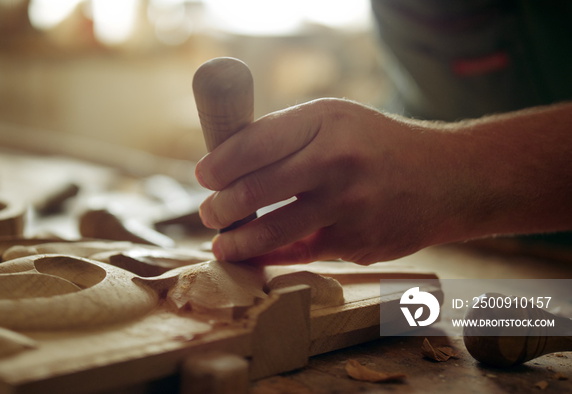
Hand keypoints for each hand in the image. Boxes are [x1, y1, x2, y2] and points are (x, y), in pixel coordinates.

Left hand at [195, 98, 456, 264]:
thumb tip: (225, 162)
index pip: (251, 145)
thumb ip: (286, 136)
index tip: (203, 177)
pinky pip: (301, 253)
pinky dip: (272, 256)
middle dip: (218, 208)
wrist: (450, 178)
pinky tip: (254, 257)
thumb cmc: (379, 146)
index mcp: (324, 122)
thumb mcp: (336, 120)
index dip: (217, 166)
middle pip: (253, 191)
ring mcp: (349, 206)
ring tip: (220, 244)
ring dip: (236, 242)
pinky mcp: (359, 243)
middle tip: (208, 213)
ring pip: (272, 231)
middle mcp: (336, 161)